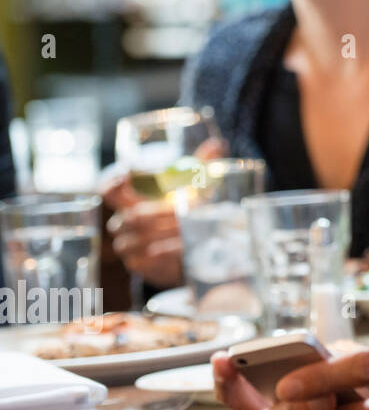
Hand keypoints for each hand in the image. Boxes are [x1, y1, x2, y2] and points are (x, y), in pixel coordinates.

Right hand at [101, 136, 225, 289]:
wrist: (192, 253)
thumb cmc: (188, 215)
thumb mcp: (196, 189)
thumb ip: (202, 165)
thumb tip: (217, 144)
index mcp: (130, 201)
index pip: (108, 190)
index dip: (112, 184)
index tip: (125, 175)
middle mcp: (123, 223)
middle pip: (132, 216)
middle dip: (159, 213)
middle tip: (182, 212)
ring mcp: (128, 245)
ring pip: (139, 237)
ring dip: (165, 232)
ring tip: (188, 230)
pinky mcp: (138, 265)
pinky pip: (146, 258)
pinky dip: (166, 251)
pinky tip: (182, 247)